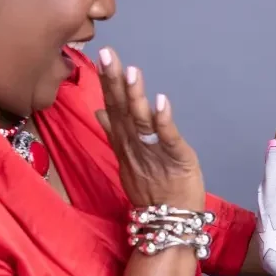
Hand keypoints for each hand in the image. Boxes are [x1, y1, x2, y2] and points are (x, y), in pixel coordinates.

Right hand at [95, 47, 204, 210]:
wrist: (169, 221)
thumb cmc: (152, 188)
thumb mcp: (128, 158)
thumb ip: (115, 132)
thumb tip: (100, 110)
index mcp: (125, 141)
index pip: (112, 106)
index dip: (107, 82)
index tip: (101, 56)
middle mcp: (135, 145)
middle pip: (121, 110)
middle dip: (114, 82)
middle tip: (108, 55)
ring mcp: (153, 152)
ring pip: (140, 122)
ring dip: (135, 97)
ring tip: (132, 73)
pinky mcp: (176, 159)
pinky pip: (167, 139)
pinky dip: (163, 121)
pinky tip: (160, 102)